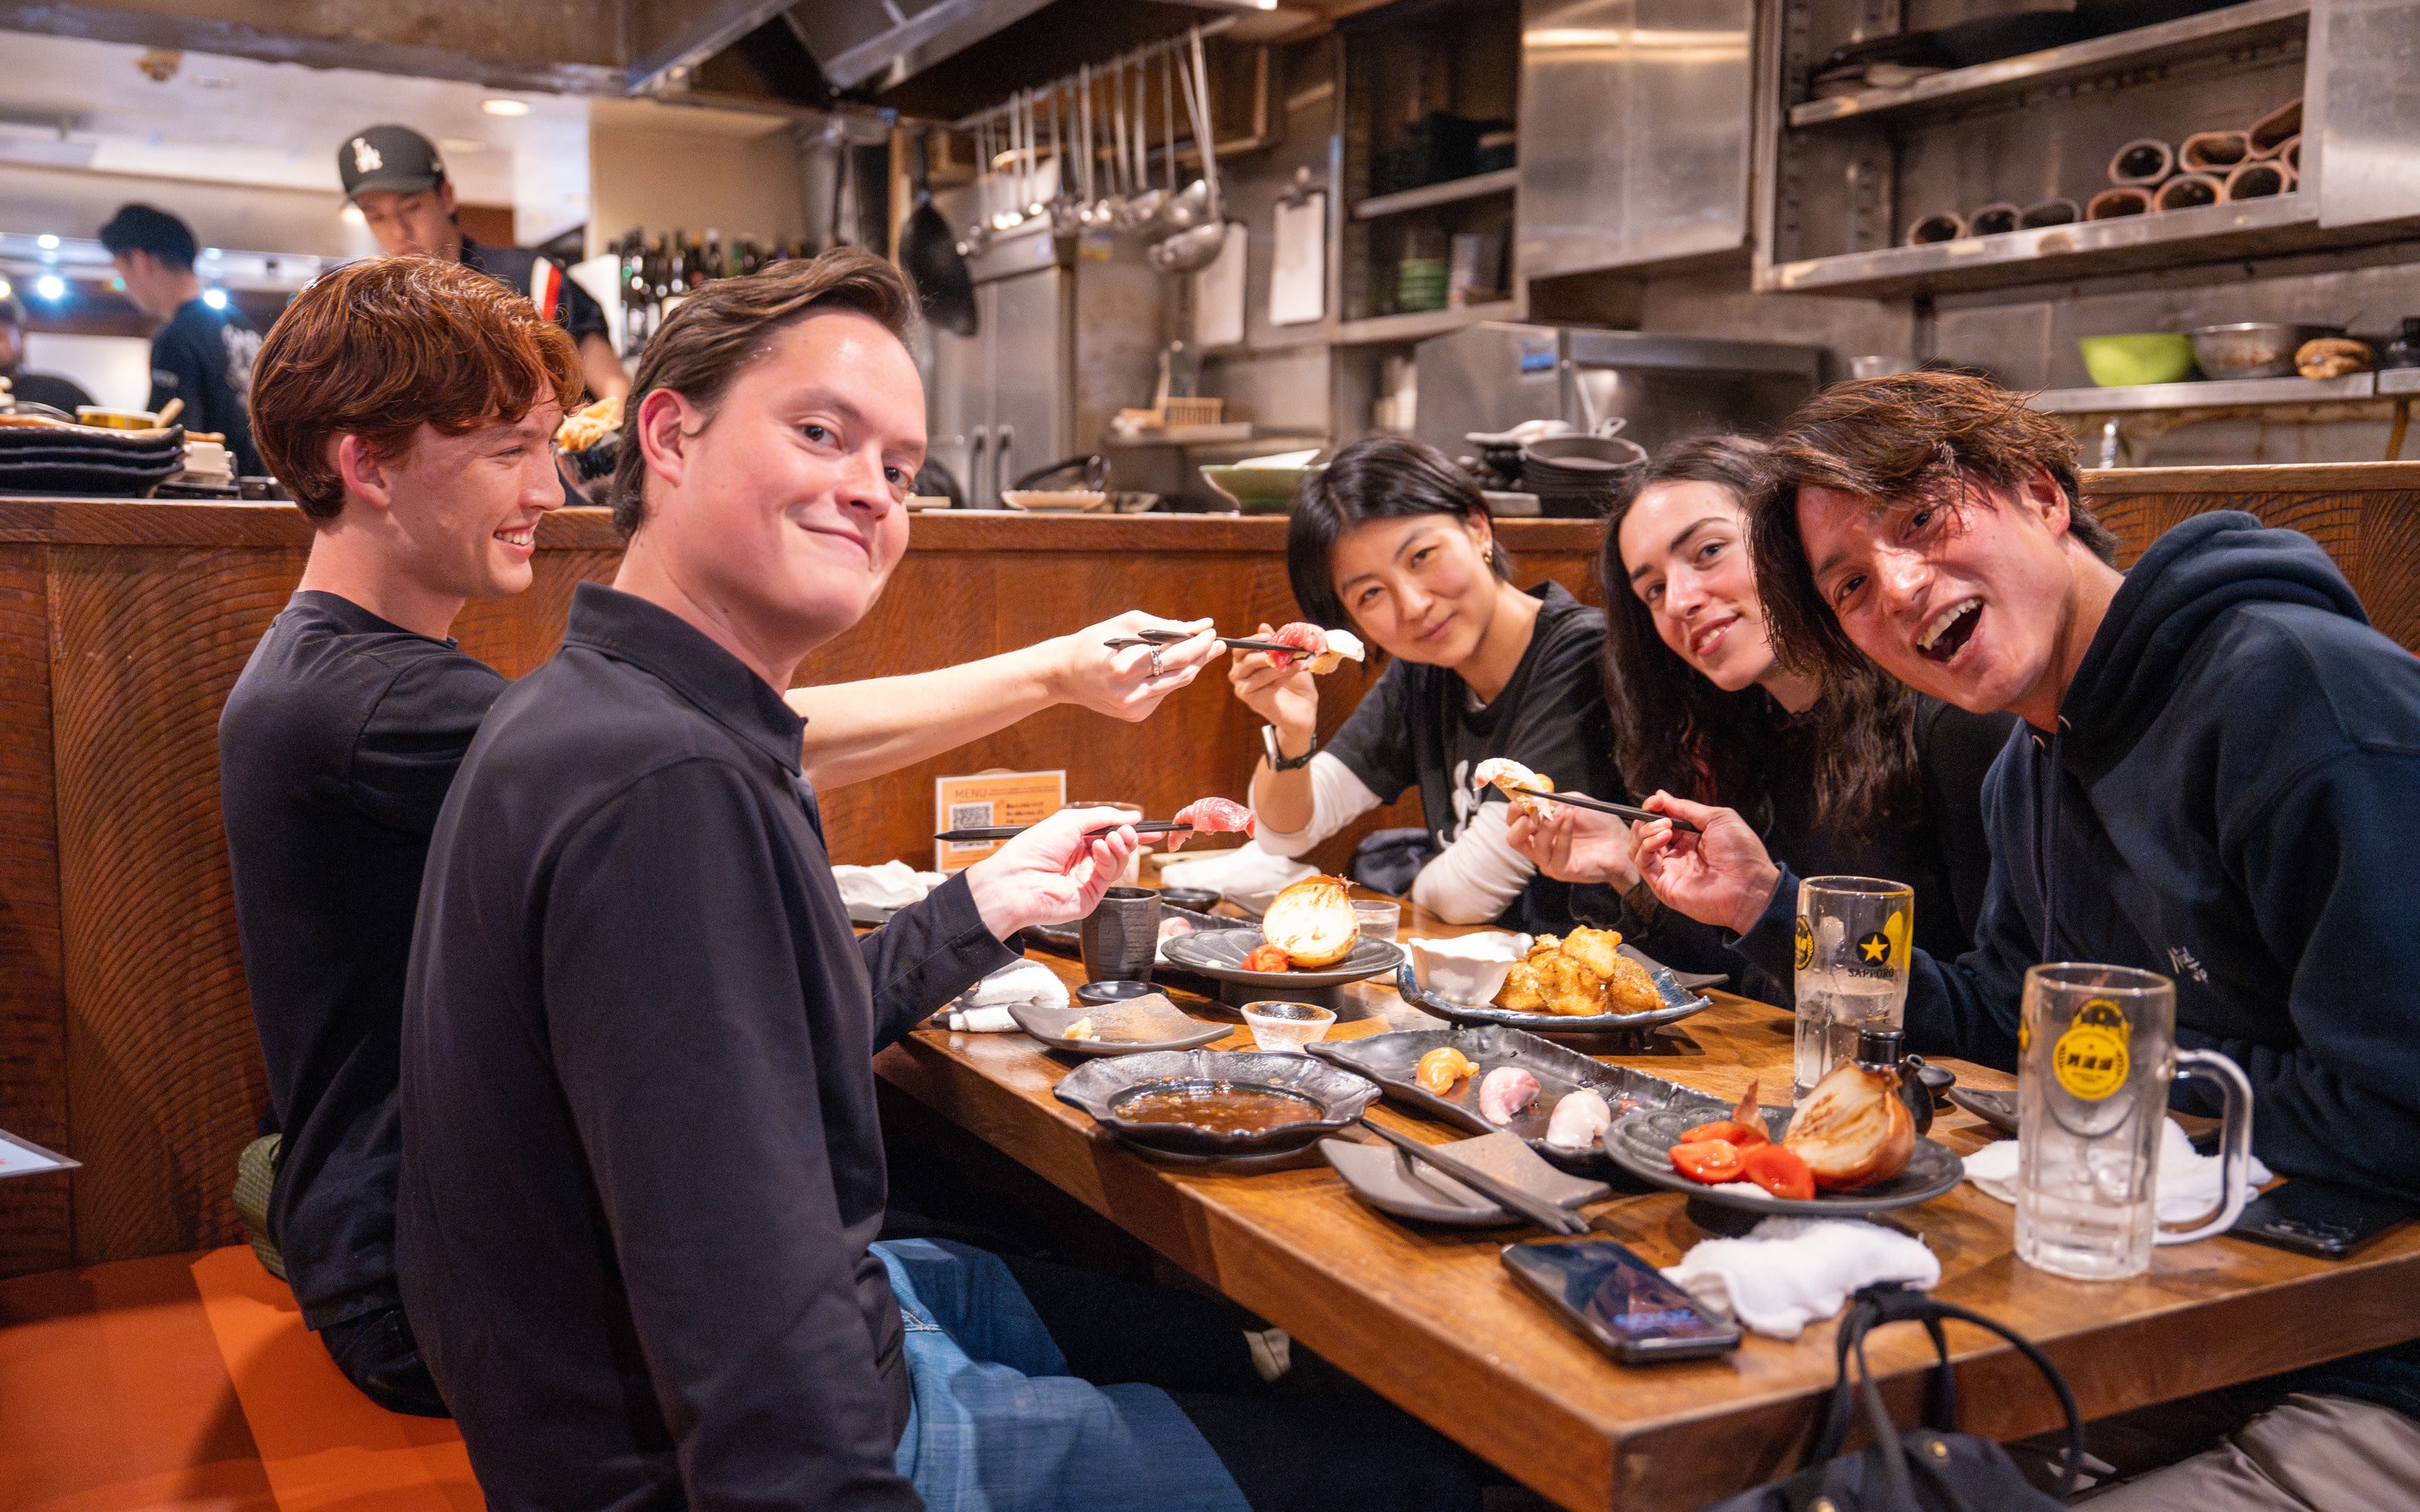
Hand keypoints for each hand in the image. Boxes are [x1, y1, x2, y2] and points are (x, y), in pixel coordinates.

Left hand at [963, 807, 1139, 937]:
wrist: (1017, 881)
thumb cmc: (1033, 848)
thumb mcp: (1069, 820)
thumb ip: (1103, 816)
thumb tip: (1131, 815)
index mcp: (1074, 840)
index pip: (1109, 834)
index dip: (1129, 831)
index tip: (1150, 828)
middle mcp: (1082, 860)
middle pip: (1118, 848)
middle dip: (1127, 837)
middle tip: (1127, 832)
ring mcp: (1087, 878)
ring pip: (1118, 862)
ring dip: (1119, 846)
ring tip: (1110, 839)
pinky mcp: (1091, 895)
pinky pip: (1110, 875)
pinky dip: (1109, 859)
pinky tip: (1099, 850)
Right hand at [1049, 612, 1223, 721]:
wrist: (1064, 674)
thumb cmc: (1096, 642)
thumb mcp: (1126, 624)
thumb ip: (1164, 626)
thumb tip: (1200, 625)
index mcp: (1126, 667)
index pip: (1176, 655)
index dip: (1198, 642)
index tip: (1211, 630)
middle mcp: (1131, 693)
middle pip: (1182, 673)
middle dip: (1202, 654)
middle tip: (1217, 641)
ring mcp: (1134, 708)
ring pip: (1177, 685)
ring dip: (1194, 666)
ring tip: (1208, 650)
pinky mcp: (1136, 715)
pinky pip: (1163, 692)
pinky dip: (1171, 677)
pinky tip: (1175, 665)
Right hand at [1226, 622, 1319, 745]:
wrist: (1304, 709)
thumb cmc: (1296, 683)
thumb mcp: (1289, 658)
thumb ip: (1276, 643)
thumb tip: (1262, 625)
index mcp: (1245, 662)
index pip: (1240, 647)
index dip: (1253, 640)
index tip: (1269, 636)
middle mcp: (1240, 675)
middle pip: (1244, 657)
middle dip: (1267, 651)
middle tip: (1285, 648)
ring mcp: (1243, 688)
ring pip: (1256, 669)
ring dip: (1278, 663)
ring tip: (1297, 660)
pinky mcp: (1251, 700)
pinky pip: (1263, 682)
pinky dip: (1280, 675)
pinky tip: (1294, 671)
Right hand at [1506, 796, 1640, 889]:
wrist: (1620, 840)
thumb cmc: (1598, 822)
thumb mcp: (1572, 803)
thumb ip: (1552, 800)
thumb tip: (1534, 797)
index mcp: (1538, 830)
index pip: (1514, 823)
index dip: (1515, 809)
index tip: (1525, 797)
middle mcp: (1539, 847)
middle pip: (1514, 839)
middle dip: (1521, 822)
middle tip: (1535, 810)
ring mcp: (1549, 861)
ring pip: (1535, 845)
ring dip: (1549, 824)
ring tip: (1564, 812)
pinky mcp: (1562, 871)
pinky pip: (1555, 855)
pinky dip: (1562, 834)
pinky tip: (1570, 821)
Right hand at [1630, 791, 1781, 936]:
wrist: (1751, 886)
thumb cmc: (1742, 852)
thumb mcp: (1717, 818)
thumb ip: (1687, 808)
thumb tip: (1661, 795)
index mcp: (1689, 838)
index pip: (1660, 821)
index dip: (1654, 808)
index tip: (1656, 800)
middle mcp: (1676, 853)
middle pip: (1644, 833)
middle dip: (1646, 818)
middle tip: (1658, 813)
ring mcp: (1669, 870)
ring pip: (1638, 847)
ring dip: (1645, 831)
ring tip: (1665, 827)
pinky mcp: (1663, 886)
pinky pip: (1642, 864)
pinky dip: (1646, 847)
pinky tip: (1663, 837)